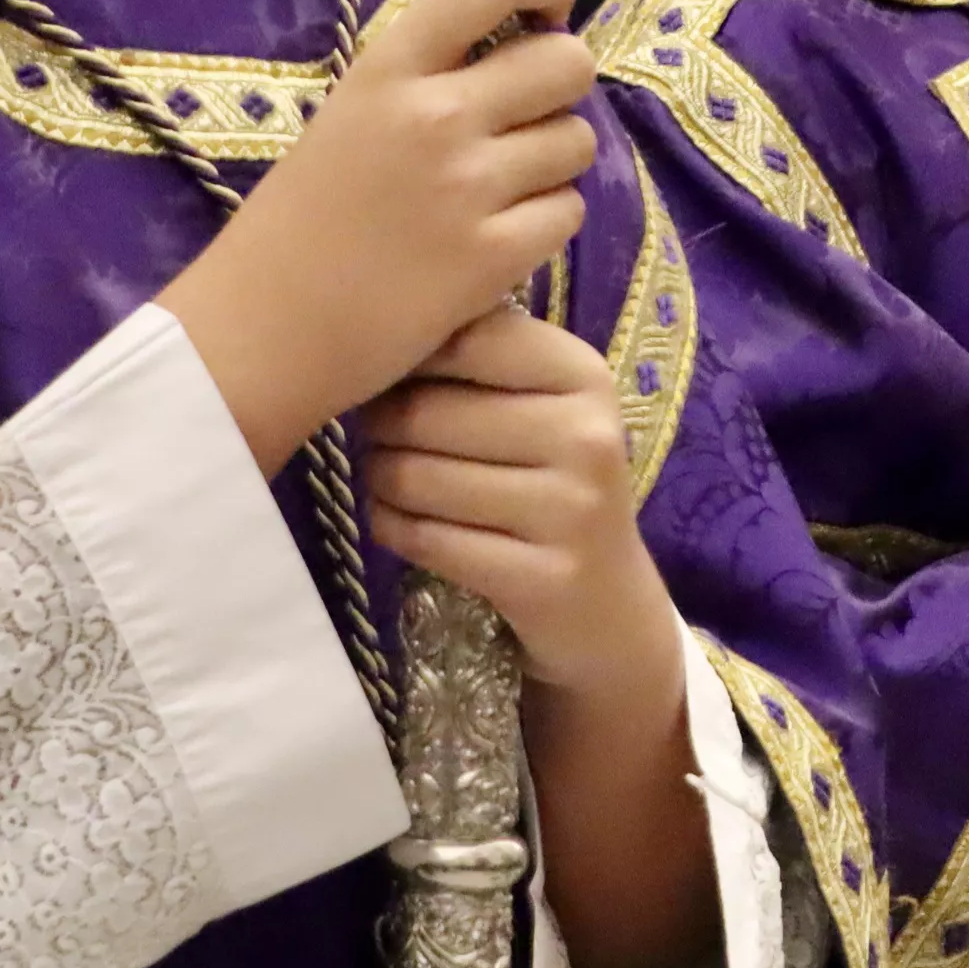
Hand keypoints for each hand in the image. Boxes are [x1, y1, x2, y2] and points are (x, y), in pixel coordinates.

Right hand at [156, 0, 594, 466]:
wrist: (260, 329)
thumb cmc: (301, 219)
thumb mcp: (351, 113)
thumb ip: (429, 73)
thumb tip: (523, 41)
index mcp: (390, 67)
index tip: (546, 14)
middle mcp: (435, 114)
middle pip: (568, 62)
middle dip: (563, 88)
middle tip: (526, 120)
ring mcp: (467, 187)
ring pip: (578, 140)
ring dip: (554, 162)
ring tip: (500, 189)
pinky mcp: (492, 258)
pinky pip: (568, 211)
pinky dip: (545, 223)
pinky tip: (497, 238)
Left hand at [372, 308, 719, 967]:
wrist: (614, 656)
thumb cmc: (537, 530)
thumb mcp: (518, 431)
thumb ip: (460, 367)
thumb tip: (355, 311)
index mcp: (577, 370)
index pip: (449, 332)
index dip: (401, 369)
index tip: (398, 400)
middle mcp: (587, 424)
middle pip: (416, 404)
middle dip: (386, 441)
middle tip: (405, 476)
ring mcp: (577, 499)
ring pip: (410, 473)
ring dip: (388, 501)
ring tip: (422, 522)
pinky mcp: (552, 572)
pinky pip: (428, 538)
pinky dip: (409, 551)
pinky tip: (434, 563)